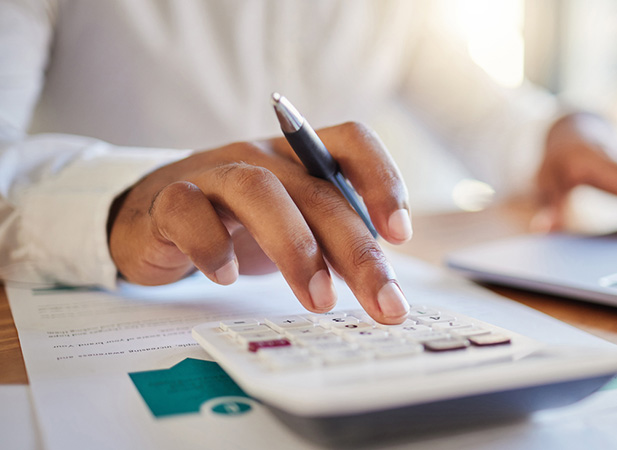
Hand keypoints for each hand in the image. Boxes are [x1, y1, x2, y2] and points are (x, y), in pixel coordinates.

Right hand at [108, 122, 412, 323]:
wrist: (152, 217)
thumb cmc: (237, 224)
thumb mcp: (295, 226)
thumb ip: (335, 243)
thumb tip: (384, 285)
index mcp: (301, 157)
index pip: (352, 141)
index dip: (382, 179)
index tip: (400, 234)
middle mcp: (263, 157)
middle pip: (318, 191)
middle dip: (357, 251)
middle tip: (383, 302)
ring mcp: (214, 172)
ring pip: (259, 192)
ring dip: (295, 248)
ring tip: (319, 300)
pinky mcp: (168, 200)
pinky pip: (188, 211)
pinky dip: (212, 246)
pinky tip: (227, 277)